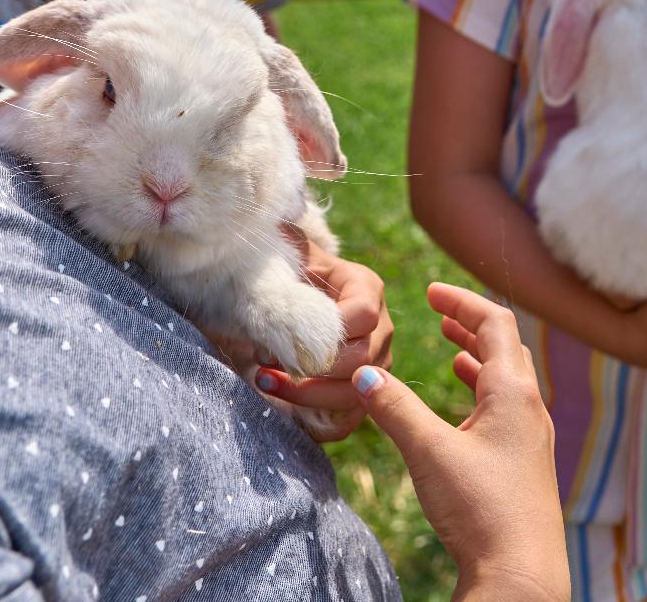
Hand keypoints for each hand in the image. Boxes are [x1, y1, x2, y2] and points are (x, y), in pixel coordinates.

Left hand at [254, 232, 393, 441]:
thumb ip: (287, 244)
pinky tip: (284, 408)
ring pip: (356, 396)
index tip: (280, 338)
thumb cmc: (291, 278)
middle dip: (310, 369)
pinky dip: (317, 419)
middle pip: (361, 361)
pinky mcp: (363, 396)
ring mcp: (377, 366)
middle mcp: (381, 329)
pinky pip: (349, 420)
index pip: (363, 316)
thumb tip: (273, 226)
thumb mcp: (292, 256)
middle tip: (265, 368)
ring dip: (307, 396)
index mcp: (367, 290)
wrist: (296, 306)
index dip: (326, 333)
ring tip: (265, 383)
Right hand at [355, 283, 568, 601]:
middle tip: (439, 313)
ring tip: (450, 349)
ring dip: (478, 358)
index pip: (495, 323)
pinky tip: (464, 406)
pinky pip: (507, 410)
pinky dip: (483, 392)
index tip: (431, 291)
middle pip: (506, 347)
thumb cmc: (480, 508)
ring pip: (508, 380)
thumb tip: (363, 374)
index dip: (462, 302)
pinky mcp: (525, 465)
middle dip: (471, 326)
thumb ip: (395, 408)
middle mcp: (530, 408)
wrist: (519, 574)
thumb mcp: (429, 451)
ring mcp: (532, 438)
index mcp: (514, 392)